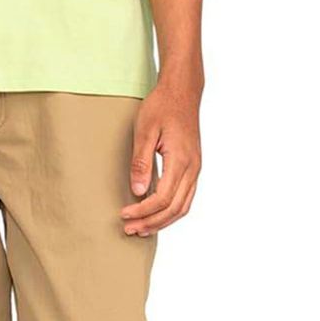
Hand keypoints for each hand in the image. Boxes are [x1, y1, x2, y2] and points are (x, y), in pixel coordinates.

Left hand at [121, 82, 201, 236]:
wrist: (182, 91)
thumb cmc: (161, 107)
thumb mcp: (145, 131)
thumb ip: (141, 162)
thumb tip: (138, 191)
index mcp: (180, 159)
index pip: (162, 198)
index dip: (142, 211)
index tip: (124, 214)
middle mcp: (193, 167)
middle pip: (173, 208)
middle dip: (150, 222)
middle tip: (129, 229)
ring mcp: (195, 168)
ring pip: (182, 207)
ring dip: (162, 222)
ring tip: (141, 229)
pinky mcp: (193, 168)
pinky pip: (185, 198)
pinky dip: (171, 212)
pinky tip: (156, 216)